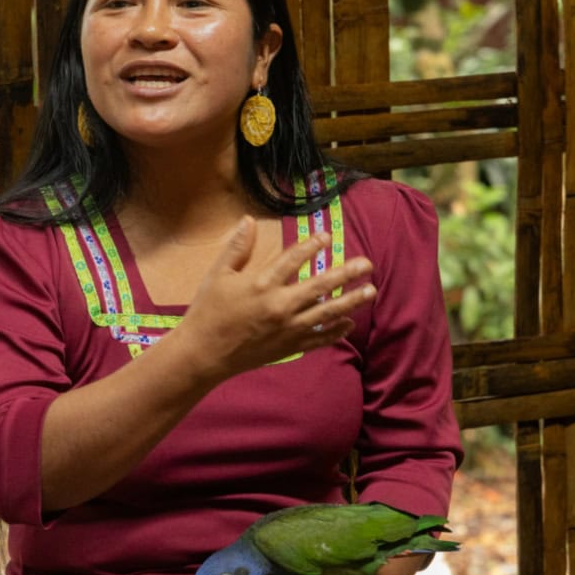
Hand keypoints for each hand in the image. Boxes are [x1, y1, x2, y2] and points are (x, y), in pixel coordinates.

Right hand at [177, 216, 374, 380]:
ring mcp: (287, 329)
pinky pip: (318, 339)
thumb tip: (248, 220)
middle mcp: (279, 305)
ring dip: (351, 301)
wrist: (203, 354)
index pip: (294, 259)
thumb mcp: (217, 275)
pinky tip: (349, 323)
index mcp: (261, 284)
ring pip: (327, 313)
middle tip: (366, 264)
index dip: (312, 245)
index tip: (327, 237)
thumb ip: (237, 248)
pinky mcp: (288, 347)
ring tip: (370, 290)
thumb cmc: (207, 312)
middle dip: (346, 273)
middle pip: (320, 286)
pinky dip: (335, 332)